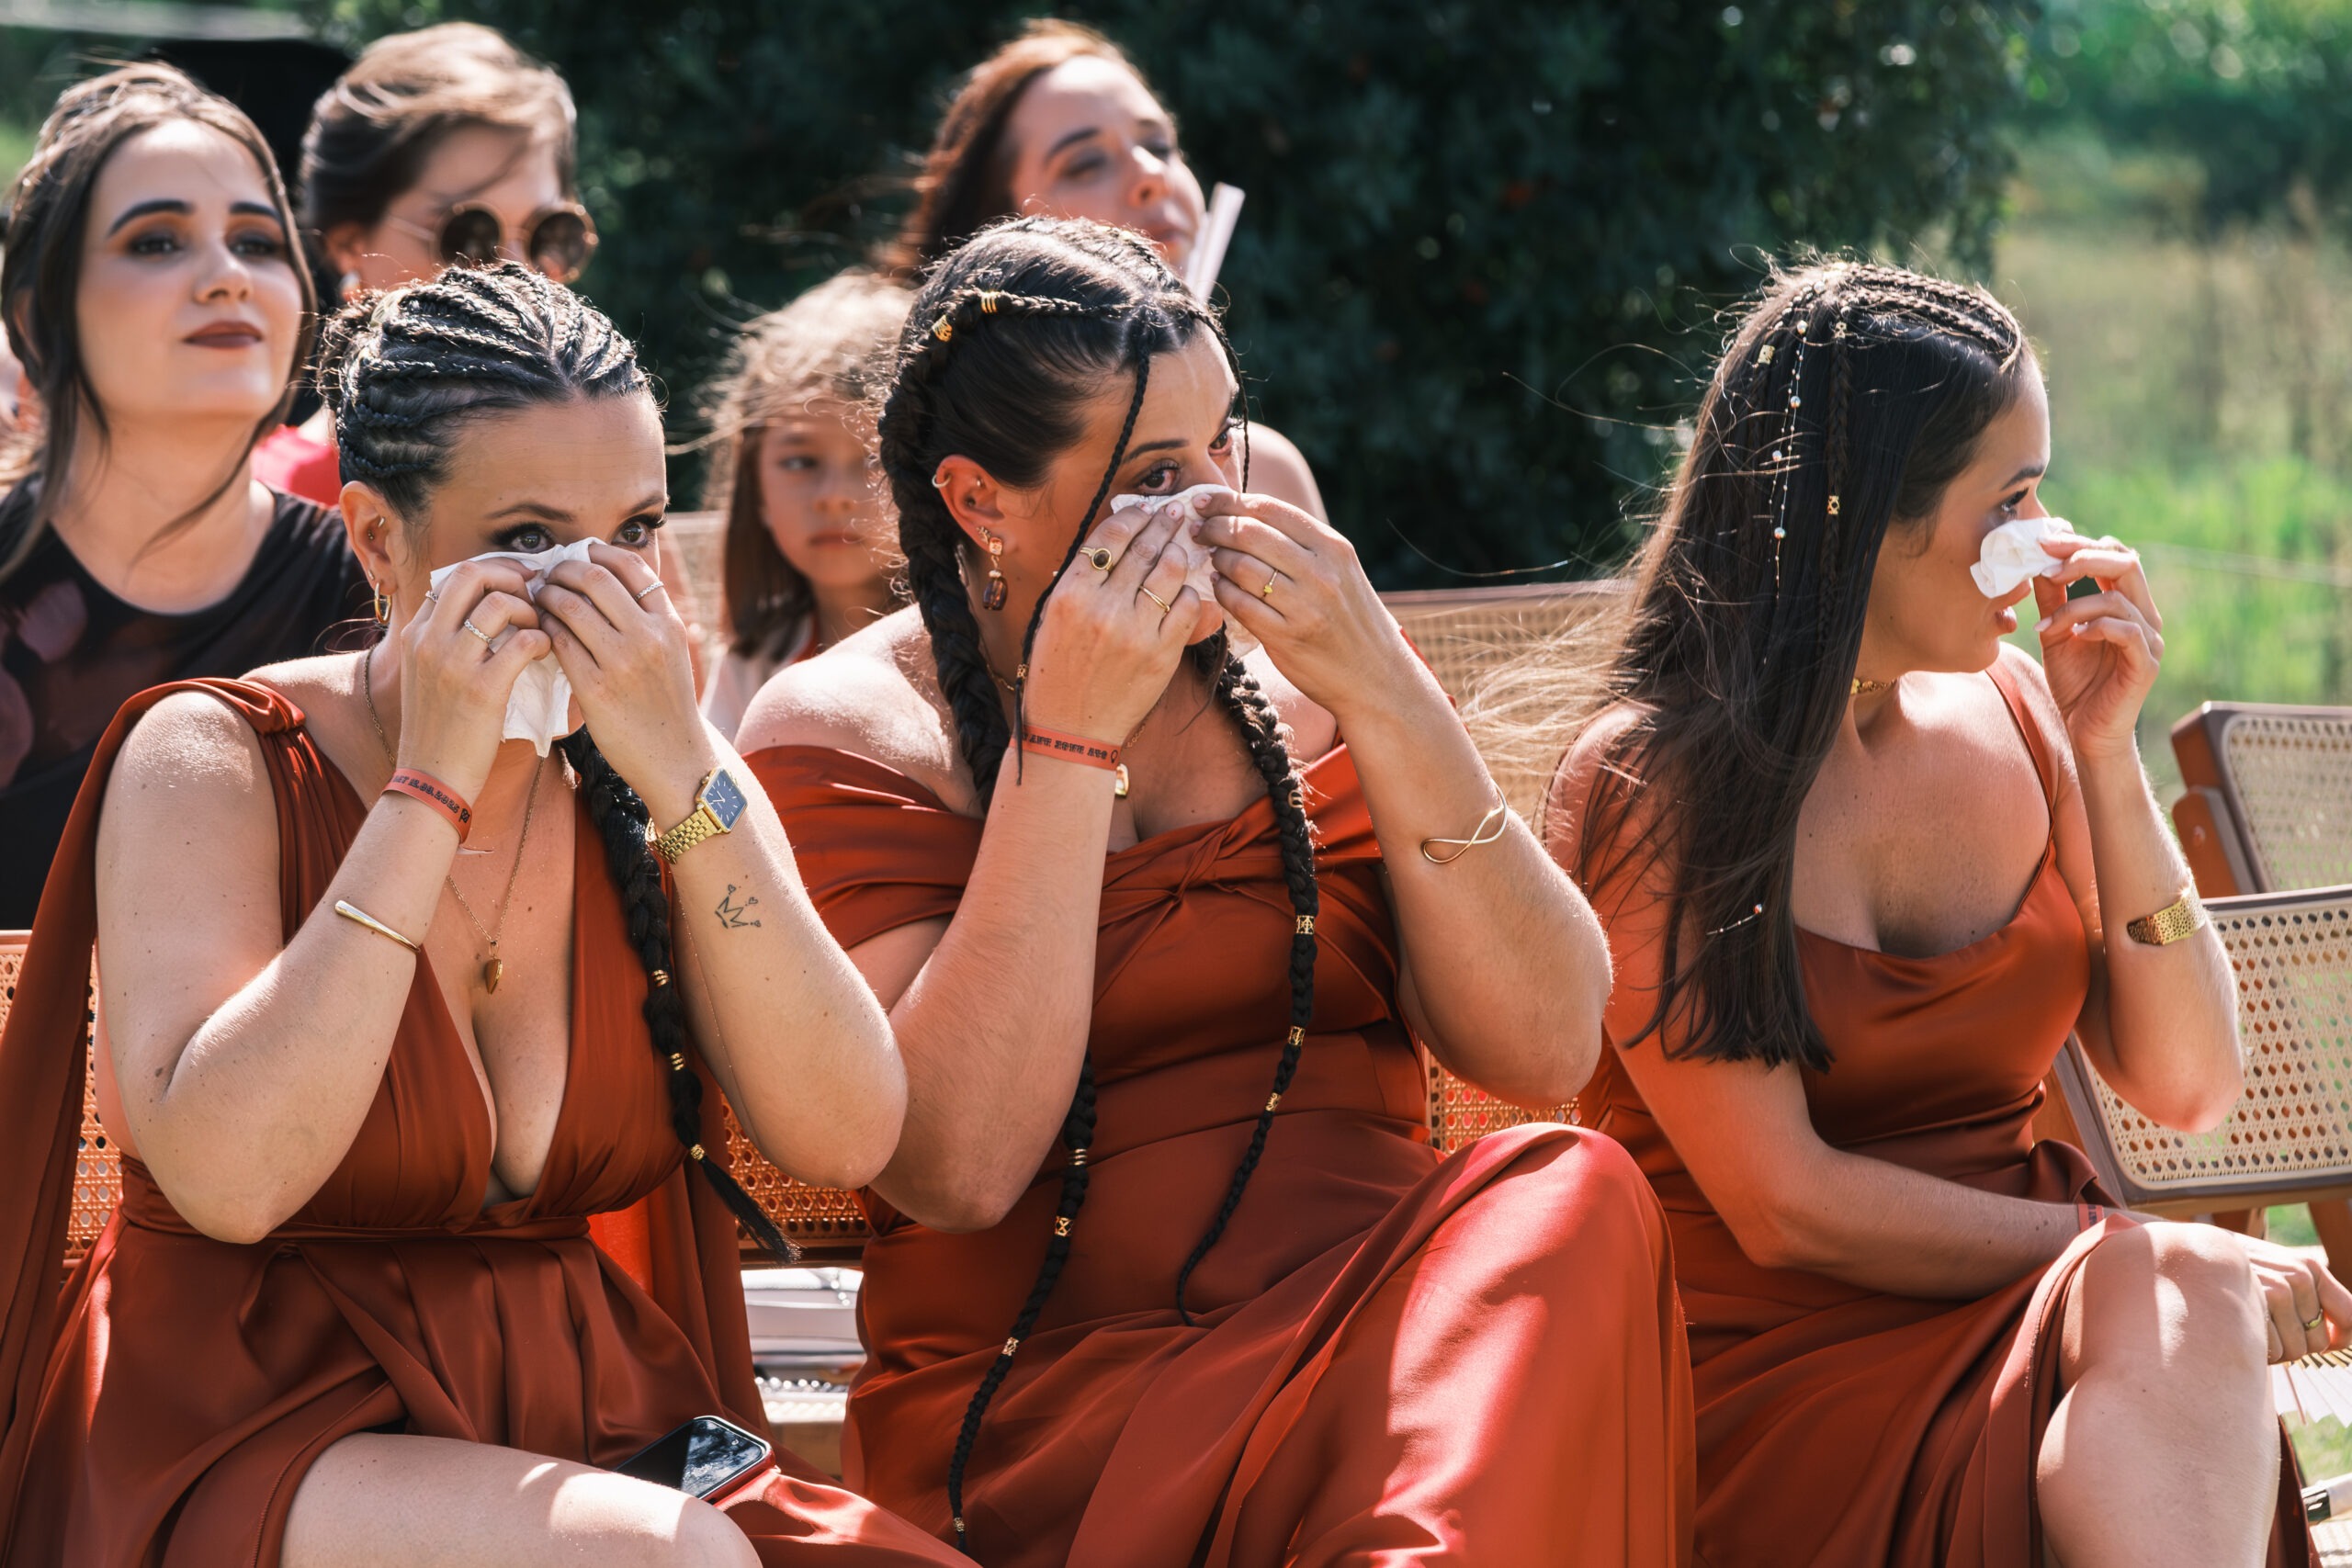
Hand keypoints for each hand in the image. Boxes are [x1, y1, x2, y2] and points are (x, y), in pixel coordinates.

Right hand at [394, 559, 548, 798]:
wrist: (430, 776)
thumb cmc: (438, 728)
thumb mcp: (426, 675)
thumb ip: (445, 641)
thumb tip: (483, 613)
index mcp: (415, 634)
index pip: (453, 576)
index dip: (492, 572)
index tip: (517, 582)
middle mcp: (429, 641)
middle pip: (471, 574)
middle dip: (510, 575)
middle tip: (534, 593)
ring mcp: (452, 663)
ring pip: (499, 603)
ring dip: (529, 609)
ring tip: (539, 628)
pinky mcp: (482, 689)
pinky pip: (521, 642)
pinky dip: (540, 639)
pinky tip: (544, 651)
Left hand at [534, 544, 712, 823]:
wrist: (675, 759)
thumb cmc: (667, 706)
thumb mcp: (672, 654)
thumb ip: (648, 620)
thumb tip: (608, 582)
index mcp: (669, 624)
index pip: (632, 567)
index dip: (599, 552)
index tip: (579, 553)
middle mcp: (649, 637)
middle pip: (596, 578)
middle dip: (564, 569)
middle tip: (548, 574)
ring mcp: (622, 662)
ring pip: (571, 607)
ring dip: (547, 596)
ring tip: (538, 598)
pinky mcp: (596, 689)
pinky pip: (560, 643)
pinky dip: (544, 629)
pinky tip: (539, 629)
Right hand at [1021, 498, 1205, 741]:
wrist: (1070, 728)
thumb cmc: (1058, 672)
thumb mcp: (1054, 619)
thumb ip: (1082, 582)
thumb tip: (1117, 543)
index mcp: (1070, 594)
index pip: (1109, 538)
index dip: (1133, 516)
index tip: (1146, 508)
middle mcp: (1102, 608)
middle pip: (1144, 548)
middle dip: (1164, 523)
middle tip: (1176, 513)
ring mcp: (1135, 631)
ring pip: (1170, 571)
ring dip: (1178, 553)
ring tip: (1180, 548)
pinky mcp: (1162, 653)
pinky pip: (1187, 606)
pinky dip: (1189, 593)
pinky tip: (1184, 591)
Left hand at [1197, 492, 1415, 720]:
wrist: (1375, 675)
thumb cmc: (1351, 619)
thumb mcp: (1340, 571)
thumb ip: (1302, 544)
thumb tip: (1247, 516)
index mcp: (1333, 547)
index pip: (1270, 509)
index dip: (1230, 501)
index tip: (1206, 500)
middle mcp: (1320, 572)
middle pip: (1250, 533)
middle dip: (1215, 527)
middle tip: (1198, 530)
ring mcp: (1304, 606)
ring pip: (1240, 567)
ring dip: (1217, 559)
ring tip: (1212, 559)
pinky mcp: (1286, 637)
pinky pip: (1239, 604)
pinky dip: (1222, 591)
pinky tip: (1219, 586)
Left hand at [2031, 529, 2163, 764]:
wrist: (2085, 732)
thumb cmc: (2074, 683)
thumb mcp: (2056, 633)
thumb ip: (2053, 599)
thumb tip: (2038, 562)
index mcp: (2126, 604)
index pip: (2115, 556)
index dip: (2082, 545)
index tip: (2044, 544)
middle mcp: (2144, 616)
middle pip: (2127, 563)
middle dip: (2084, 558)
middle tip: (2048, 566)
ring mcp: (2150, 639)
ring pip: (2118, 598)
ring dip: (2075, 606)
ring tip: (2047, 626)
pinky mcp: (2146, 664)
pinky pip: (2127, 632)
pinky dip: (2097, 627)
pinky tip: (2075, 637)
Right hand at [2239, 1235, 2351, 1363]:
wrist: (2186, 1253)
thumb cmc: (2235, 1272)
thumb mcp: (2276, 1273)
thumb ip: (2310, 1299)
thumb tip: (2339, 1341)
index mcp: (2310, 1268)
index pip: (2351, 1316)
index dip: (2340, 1338)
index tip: (2324, 1343)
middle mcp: (2299, 1276)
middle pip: (2319, 1342)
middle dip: (2295, 1344)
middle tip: (2265, 1325)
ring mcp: (2277, 1289)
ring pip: (2296, 1350)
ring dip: (2273, 1348)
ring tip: (2249, 1323)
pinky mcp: (2255, 1304)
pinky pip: (2272, 1350)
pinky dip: (2256, 1349)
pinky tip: (2237, 1327)